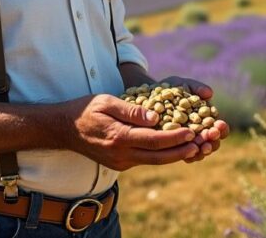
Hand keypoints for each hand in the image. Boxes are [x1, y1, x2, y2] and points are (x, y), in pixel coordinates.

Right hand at [62, 94, 199, 170]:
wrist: (64, 129)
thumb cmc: (85, 110)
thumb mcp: (106, 101)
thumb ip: (131, 110)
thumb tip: (155, 116)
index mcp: (119, 137)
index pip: (154, 140)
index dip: (175, 137)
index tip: (192, 132)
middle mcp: (121, 154)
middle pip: (158, 156)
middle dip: (181, 151)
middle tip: (201, 145)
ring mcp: (121, 162)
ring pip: (154, 161)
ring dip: (174, 155)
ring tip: (194, 148)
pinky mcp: (120, 164)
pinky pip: (145, 160)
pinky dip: (161, 154)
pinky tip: (173, 147)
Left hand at [156, 75, 230, 162]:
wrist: (148, 96)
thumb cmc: (169, 89)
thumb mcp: (182, 84)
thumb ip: (196, 87)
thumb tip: (210, 94)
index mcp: (206, 119)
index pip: (218, 127)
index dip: (221, 128)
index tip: (219, 125)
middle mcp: (199, 132)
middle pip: (212, 142)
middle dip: (214, 141)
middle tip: (211, 136)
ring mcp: (187, 141)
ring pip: (199, 151)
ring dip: (203, 151)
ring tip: (202, 147)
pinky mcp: (174, 147)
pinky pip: (184, 155)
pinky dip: (188, 156)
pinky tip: (188, 155)